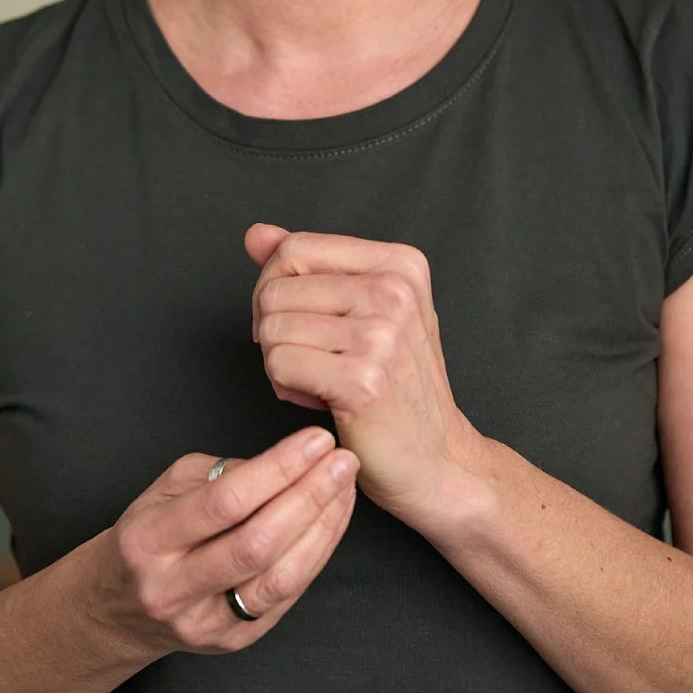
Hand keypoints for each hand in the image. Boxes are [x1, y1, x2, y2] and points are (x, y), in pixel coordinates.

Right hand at [86, 427, 358, 660]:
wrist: (117, 610)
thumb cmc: (147, 537)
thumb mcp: (162, 491)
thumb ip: (218, 475)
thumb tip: (281, 464)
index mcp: (148, 541)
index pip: (224, 502)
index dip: (278, 468)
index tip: (315, 440)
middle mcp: (173, 588)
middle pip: (257, 543)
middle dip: (310, 496)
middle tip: (343, 461)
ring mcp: (205, 622)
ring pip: (279, 577)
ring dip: (323, 528)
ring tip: (345, 487)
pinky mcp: (235, 641)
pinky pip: (287, 596)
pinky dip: (317, 554)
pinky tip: (332, 521)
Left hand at [245, 223, 478, 526]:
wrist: (437, 458)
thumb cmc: (396, 385)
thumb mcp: (362, 310)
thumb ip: (307, 268)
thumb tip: (255, 235)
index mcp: (399, 263)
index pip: (295, 248)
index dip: (276, 286)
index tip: (297, 320)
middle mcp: (394, 290)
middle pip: (276, 288)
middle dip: (274, 329)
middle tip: (311, 359)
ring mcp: (381, 334)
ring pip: (271, 328)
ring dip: (279, 362)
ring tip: (319, 380)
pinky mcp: (362, 380)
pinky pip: (278, 364)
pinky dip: (285, 387)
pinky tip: (320, 399)